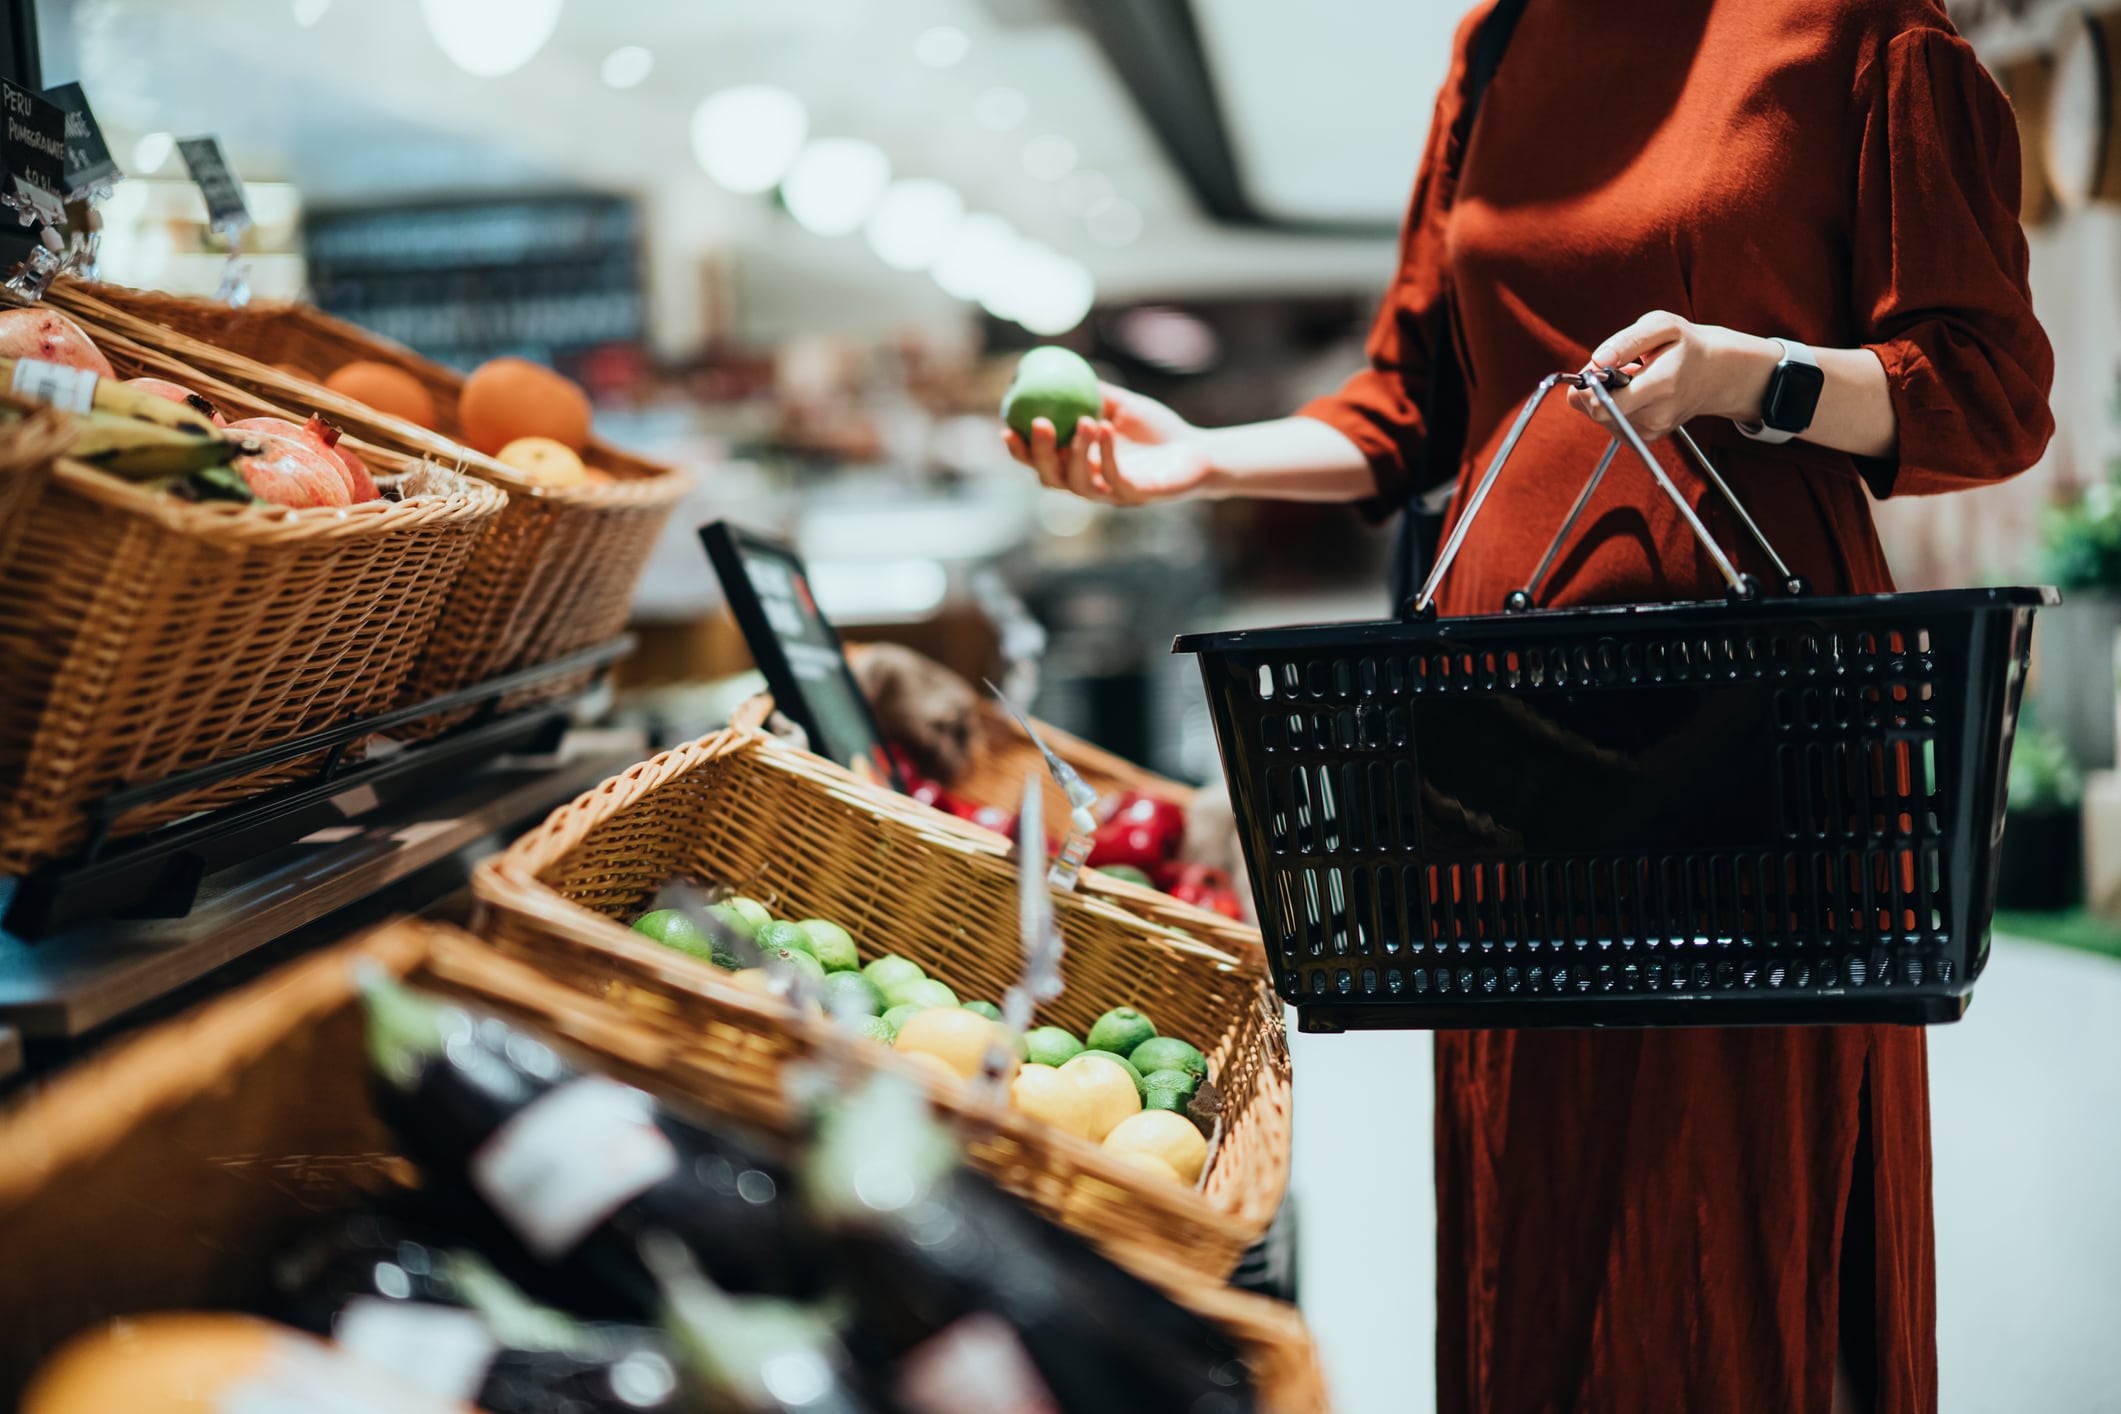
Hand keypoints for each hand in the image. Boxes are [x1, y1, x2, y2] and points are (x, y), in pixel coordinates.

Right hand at [1001, 383, 1214, 504]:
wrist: (1197, 452)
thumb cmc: (1157, 431)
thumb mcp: (1122, 404)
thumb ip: (1092, 391)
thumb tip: (1059, 367)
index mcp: (1078, 465)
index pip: (1040, 463)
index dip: (1020, 451)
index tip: (1006, 426)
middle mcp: (1089, 484)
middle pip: (1050, 477)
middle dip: (1038, 454)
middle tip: (1037, 424)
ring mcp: (1110, 494)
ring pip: (1078, 482)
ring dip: (1075, 451)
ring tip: (1083, 420)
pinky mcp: (1133, 497)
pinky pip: (1112, 478)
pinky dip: (1105, 453)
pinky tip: (1104, 427)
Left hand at [1566, 311, 1780, 441]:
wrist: (1715, 374)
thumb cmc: (1686, 346)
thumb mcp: (1662, 326)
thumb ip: (1627, 341)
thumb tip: (1597, 360)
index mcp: (1661, 386)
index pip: (1605, 405)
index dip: (1589, 385)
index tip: (1599, 366)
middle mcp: (1656, 416)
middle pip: (1596, 410)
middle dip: (1596, 386)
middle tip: (1620, 367)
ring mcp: (1650, 432)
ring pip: (1600, 416)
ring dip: (1607, 395)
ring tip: (1634, 378)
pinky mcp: (1643, 439)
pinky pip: (1609, 422)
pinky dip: (1614, 406)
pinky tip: (1635, 392)